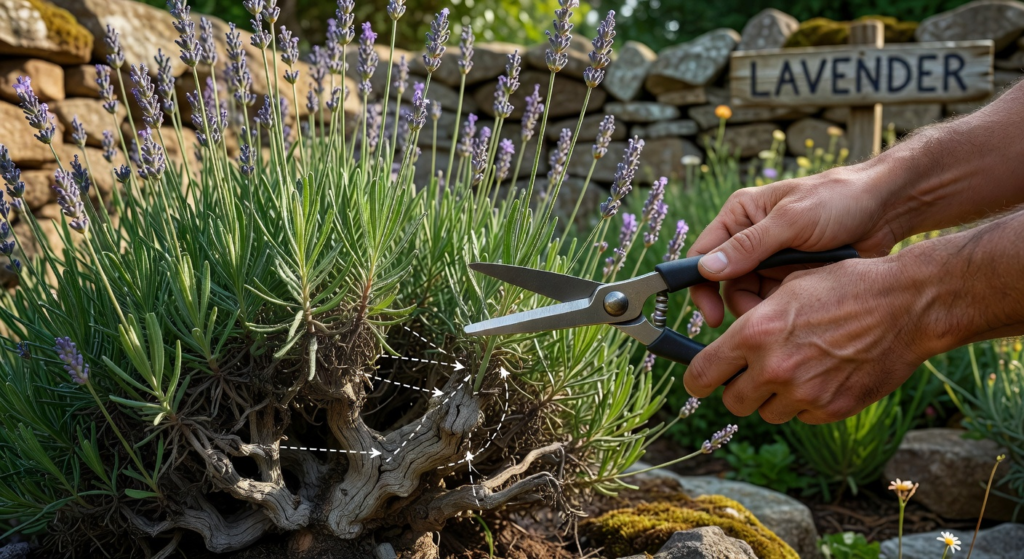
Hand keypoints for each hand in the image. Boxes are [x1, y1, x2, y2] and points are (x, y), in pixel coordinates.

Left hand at [682, 257, 928, 423]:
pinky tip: (822, 376)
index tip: (700, 379)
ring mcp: (804, 393)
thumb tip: (729, 343)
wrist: (906, 305)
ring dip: (772, 397)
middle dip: (738, 388)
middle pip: (732, 401)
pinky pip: (801, 416)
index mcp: (755, 334)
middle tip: (752, 372)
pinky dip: (805, 403)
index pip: (701, 375)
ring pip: (766, 412)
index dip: (697, 379)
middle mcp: (774, 368)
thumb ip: (753, 320)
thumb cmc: (845, 286)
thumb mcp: (788, 289)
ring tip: (794, 368)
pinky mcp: (832, 409)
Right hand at [687, 163, 907, 326]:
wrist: (887, 209)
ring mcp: (771, 260)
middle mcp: (749, 238)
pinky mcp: (791, 277)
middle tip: (763, 319)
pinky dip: (785, 308)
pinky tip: (805, 304)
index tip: (712, 316)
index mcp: (740, 216)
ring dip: (766, 307)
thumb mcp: (792, 220)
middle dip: (740, 304)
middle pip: (725, 284)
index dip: (701, 286)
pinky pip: (775, 301)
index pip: (702, 255)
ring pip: (750, 297)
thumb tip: (707, 270)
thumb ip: (750, 245)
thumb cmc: (839, 199)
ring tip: (794, 305)